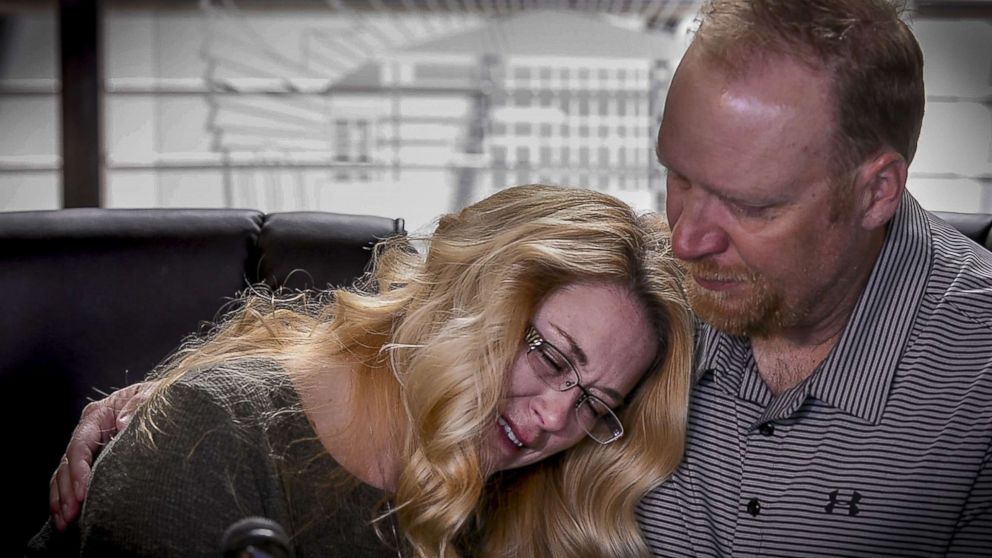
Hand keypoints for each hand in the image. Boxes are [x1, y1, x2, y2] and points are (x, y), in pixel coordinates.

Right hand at [49, 381, 154, 530]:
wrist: (164, 400)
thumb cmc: (157, 398)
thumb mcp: (152, 396)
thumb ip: (139, 406)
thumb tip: (122, 424)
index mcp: (98, 415)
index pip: (80, 444)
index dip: (78, 470)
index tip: (82, 491)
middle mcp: (87, 431)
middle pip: (67, 464)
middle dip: (66, 492)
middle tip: (70, 515)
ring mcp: (87, 447)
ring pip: (63, 475)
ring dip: (61, 500)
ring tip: (63, 523)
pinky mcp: (92, 461)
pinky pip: (71, 481)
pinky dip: (65, 499)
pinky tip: (65, 518)